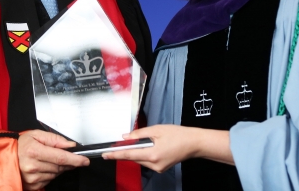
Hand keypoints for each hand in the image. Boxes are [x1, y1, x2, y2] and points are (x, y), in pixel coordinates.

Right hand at [17, 130, 89, 189]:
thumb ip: (55, 139)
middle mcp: (32, 166)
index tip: (85, 160)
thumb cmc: (21, 144)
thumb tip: (71, 145)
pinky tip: (43, 167)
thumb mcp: (37, 135)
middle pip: (60, 167)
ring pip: (56, 174)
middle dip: (67, 162)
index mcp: (34, 151)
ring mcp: (32, 178)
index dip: (76, 159)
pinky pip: (49, 180)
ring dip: (57, 168)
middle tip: (65, 156)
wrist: (6, 155)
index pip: (61, 157)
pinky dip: (50, 174)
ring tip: (47, 159)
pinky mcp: (32, 185)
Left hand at [102, 125, 232, 172]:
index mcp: (152, 154)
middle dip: (127, 150)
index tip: (105, 155)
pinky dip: (144, 154)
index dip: (115, 154)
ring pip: (140, 160)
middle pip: (134, 158)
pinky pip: (147, 161)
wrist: (193, 143)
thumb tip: (125, 137)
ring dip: (137, 152)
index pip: (129, 155)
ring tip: (145, 141)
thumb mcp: (157, 130)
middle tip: (122, 143)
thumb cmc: (178, 134)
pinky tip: (150, 146)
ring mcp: (158, 168)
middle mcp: (154, 164)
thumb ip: (139, 134)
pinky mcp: (160, 168)